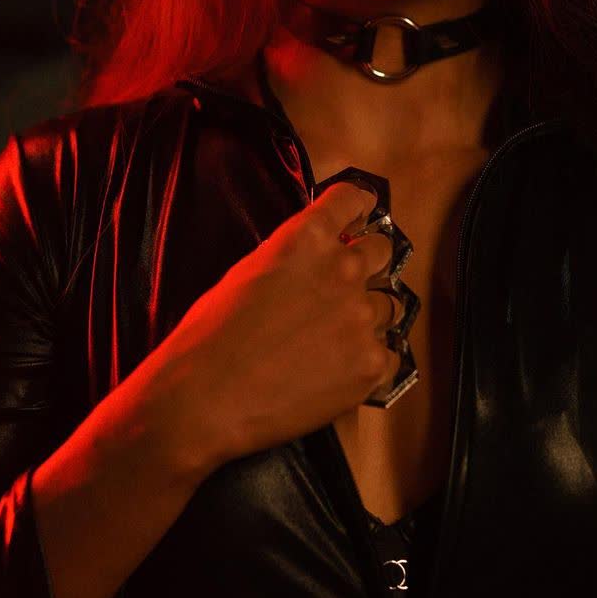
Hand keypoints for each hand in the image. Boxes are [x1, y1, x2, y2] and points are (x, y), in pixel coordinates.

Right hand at [148, 182, 400, 463]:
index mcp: (307, 238)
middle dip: (368, 263)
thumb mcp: (247, 272)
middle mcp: (343, 269)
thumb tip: (313, 259)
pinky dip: (370, 361)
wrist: (206, 398)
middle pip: (382, 250)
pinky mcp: (371, 364)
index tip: (361, 213)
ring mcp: (361, 318)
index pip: (353, 199)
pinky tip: (341, 370)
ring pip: (387, 305)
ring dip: (368, 316)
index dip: (359, 206)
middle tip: (348, 284)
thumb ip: (292, 258)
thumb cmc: (211, 335)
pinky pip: (390, 354)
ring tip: (336, 338)